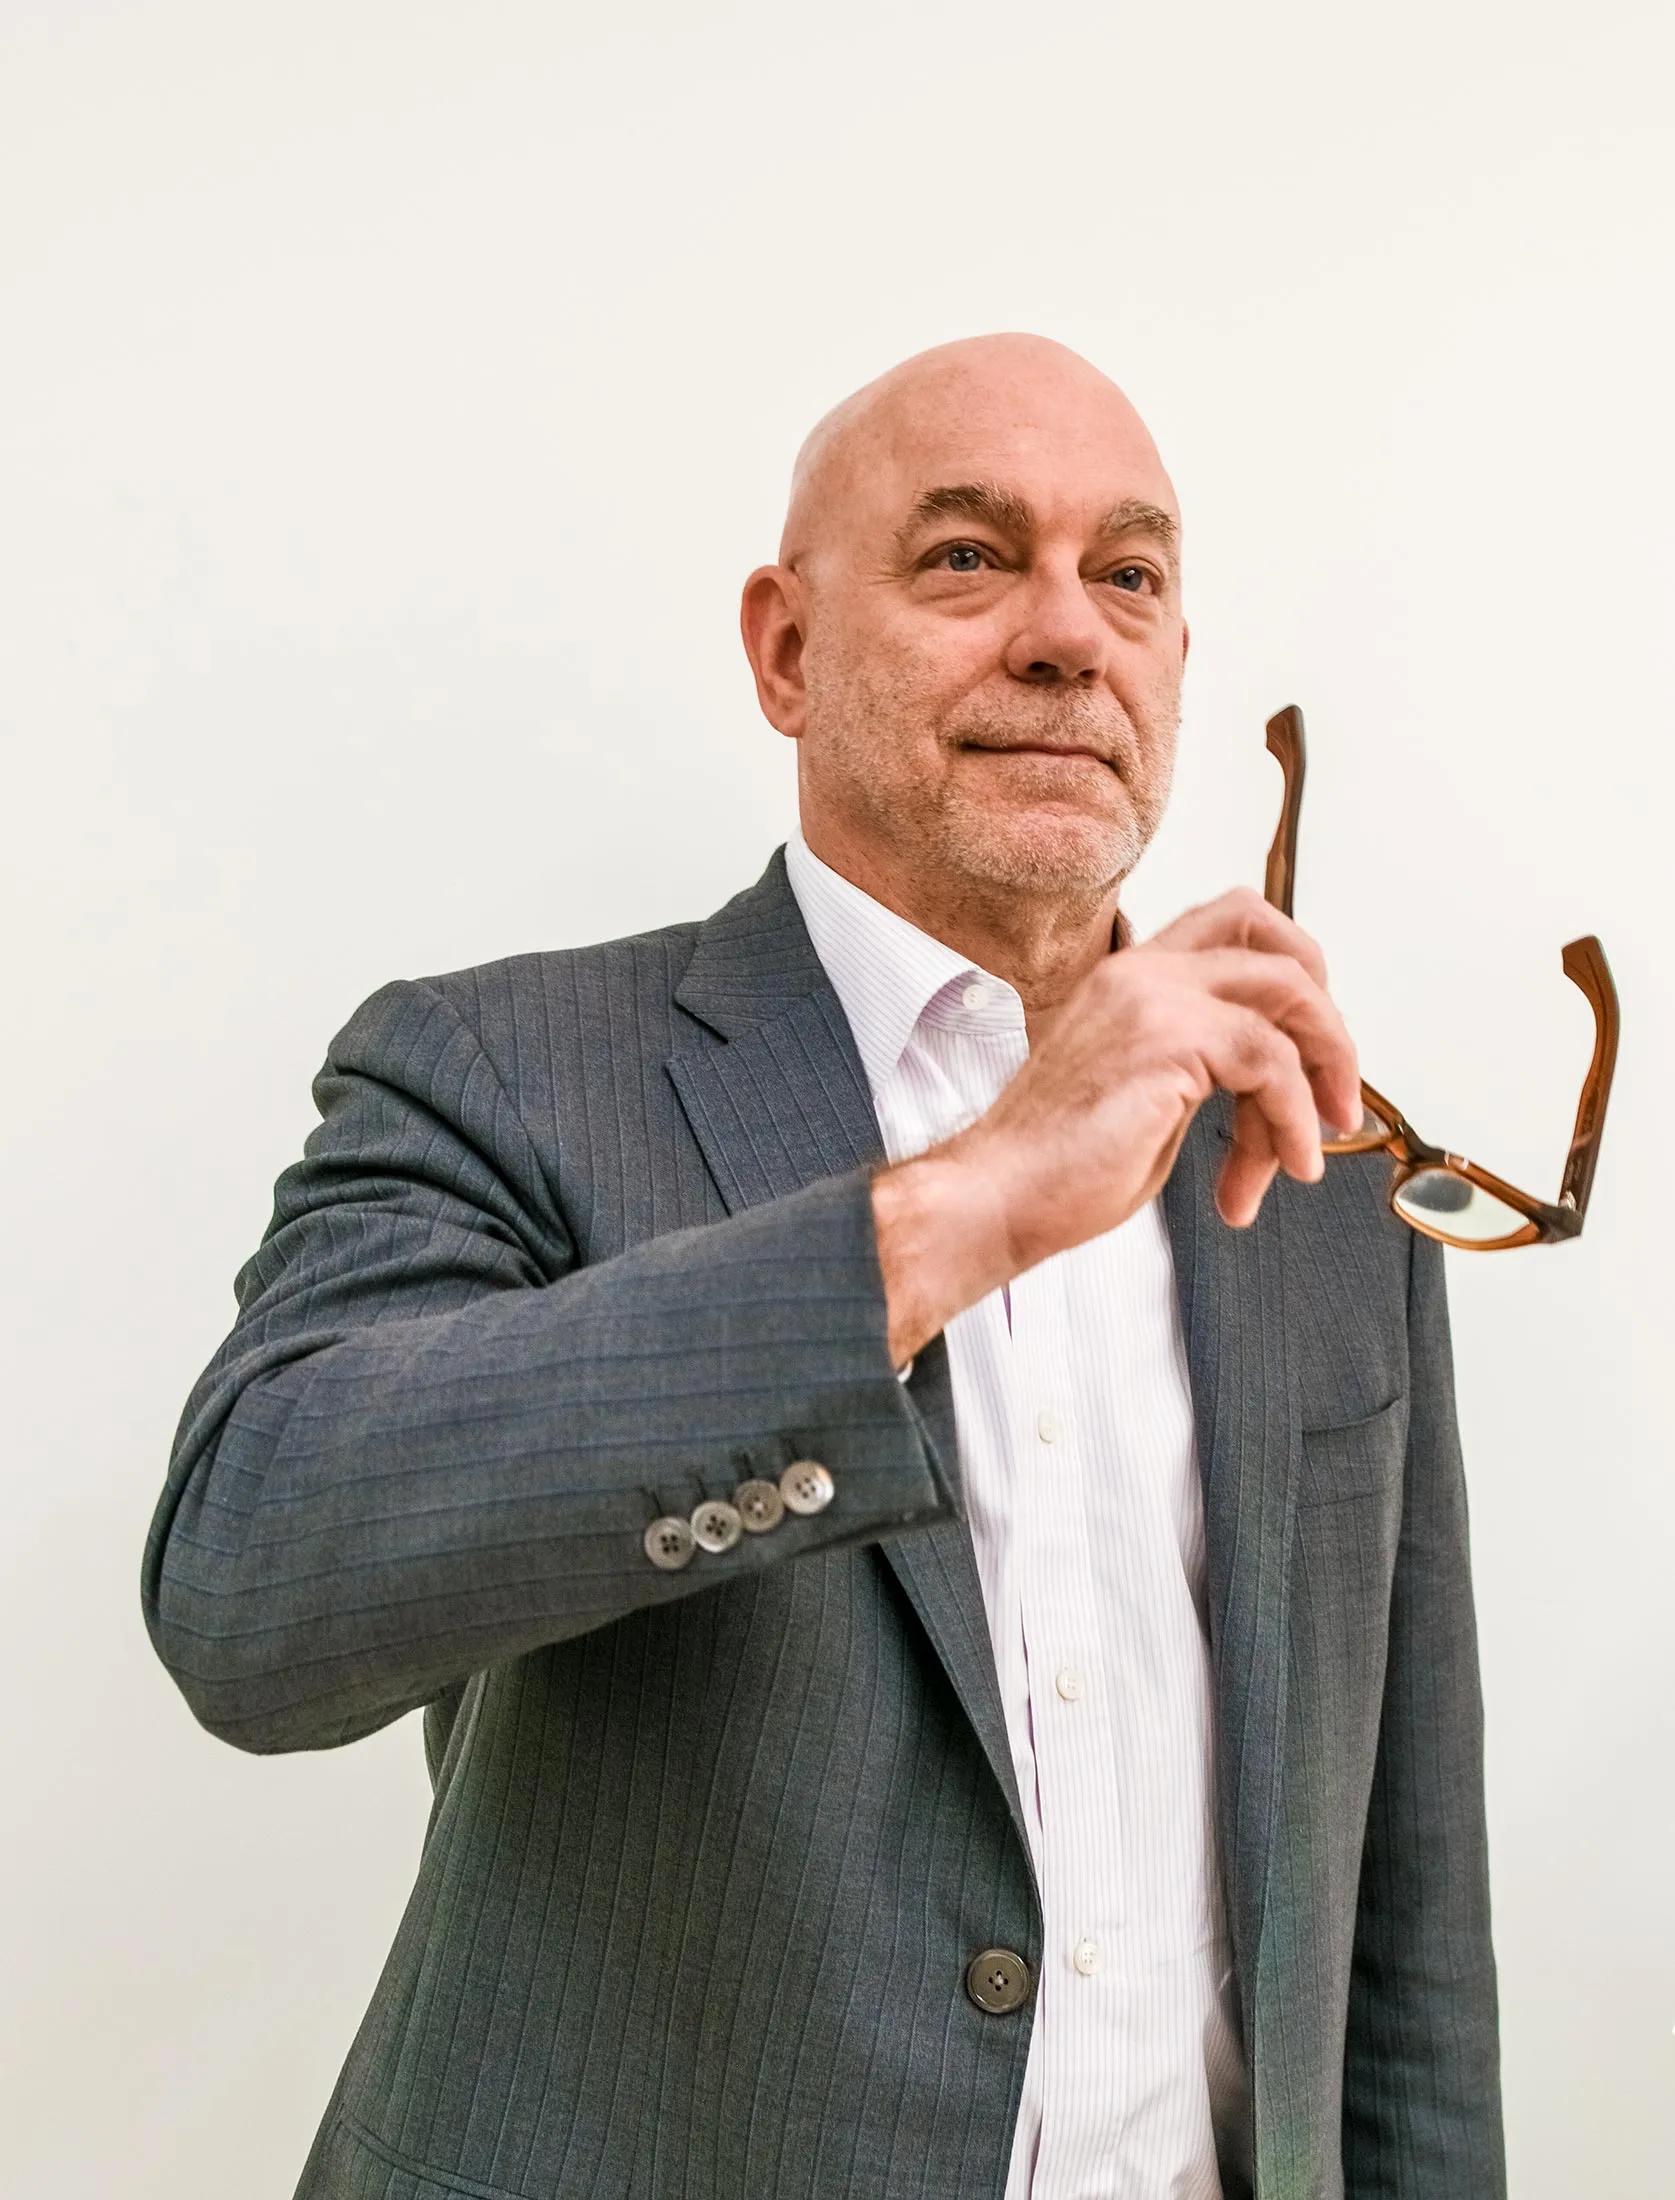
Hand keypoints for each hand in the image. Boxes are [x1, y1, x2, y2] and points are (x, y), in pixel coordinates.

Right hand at [872, 889, 1360, 1363]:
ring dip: (1320, 1079)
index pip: (1233, 925)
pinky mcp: (1167, 1039)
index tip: (1307, 1057)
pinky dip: (1295, 1120)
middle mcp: (1140, 972)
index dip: (1292, 978)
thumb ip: (1204, 1068)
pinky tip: (1285, 1166)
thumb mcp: (1148, 1097)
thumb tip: (1280, 1087)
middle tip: (1336, 1090)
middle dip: (1324, 1014)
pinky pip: (1273, 1061)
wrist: (997, 1197)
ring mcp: (1153, 998)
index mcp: (1128, 978)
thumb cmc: (1058, 1168)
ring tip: (1307, 1153)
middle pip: (1272, 937)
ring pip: (1288, 997)